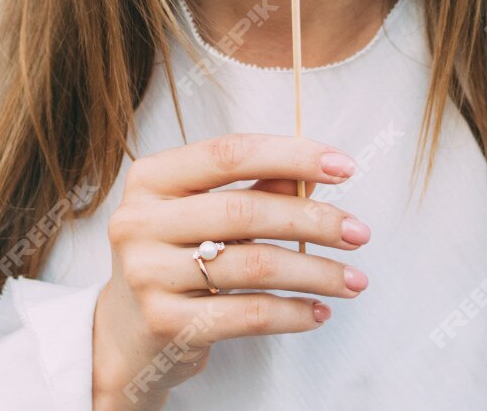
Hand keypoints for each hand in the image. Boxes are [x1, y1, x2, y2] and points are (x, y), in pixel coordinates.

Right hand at [89, 133, 371, 409]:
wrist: (126, 334)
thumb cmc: (176, 258)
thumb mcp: (204, 214)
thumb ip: (254, 189)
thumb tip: (316, 171)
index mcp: (150, 179)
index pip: (229, 153)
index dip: (292, 154)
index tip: (345, 167)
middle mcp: (139, 222)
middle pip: (245, 210)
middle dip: (314, 220)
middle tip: (359, 232)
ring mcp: (148, 275)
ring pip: (253, 266)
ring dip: (316, 273)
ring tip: (354, 279)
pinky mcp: (165, 324)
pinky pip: (247, 315)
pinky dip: (293, 313)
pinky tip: (319, 311)